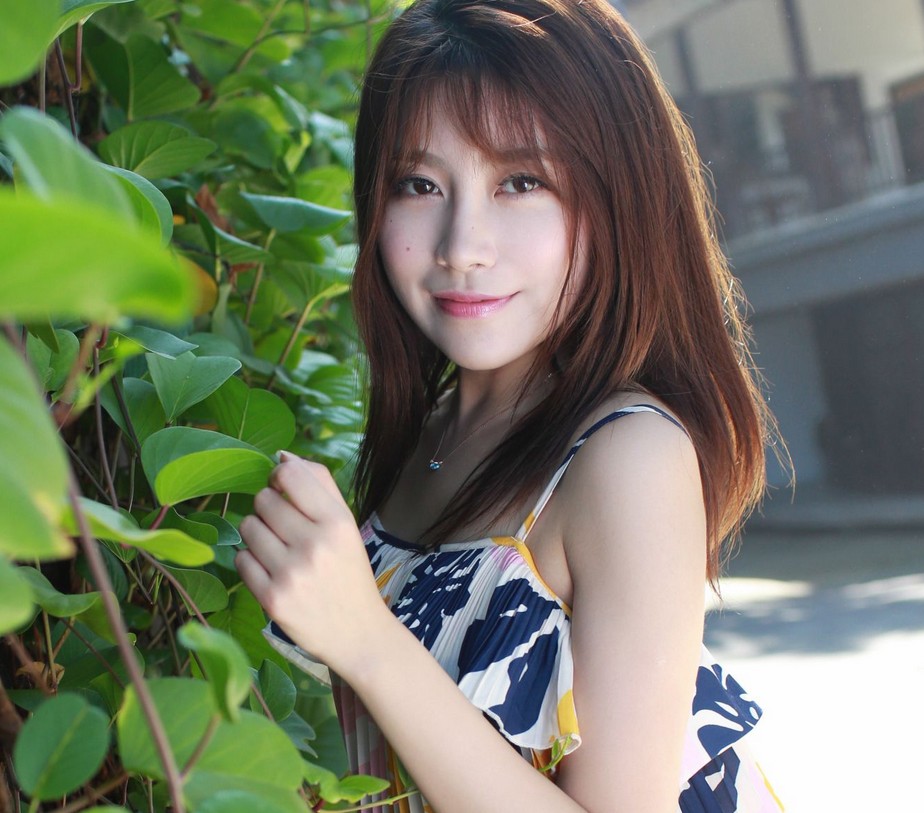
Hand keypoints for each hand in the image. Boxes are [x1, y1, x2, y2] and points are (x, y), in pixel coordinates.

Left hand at [235, 452, 392, 673]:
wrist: (357, 633)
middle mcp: (315, 545)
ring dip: (256, 534)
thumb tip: (282, 455)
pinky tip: (270, 570)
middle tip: (283, 528)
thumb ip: (319, 485)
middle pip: (263, 500)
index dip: (278, 476)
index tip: (282, 489)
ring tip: (276, 549)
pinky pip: (240, 560)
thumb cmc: (348, 571)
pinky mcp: (272, 599)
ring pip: (247, 527)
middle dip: (267, 508)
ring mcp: (292, 573)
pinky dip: (250, 561)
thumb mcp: (345, 525)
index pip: (290, 475)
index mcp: (337, 522)